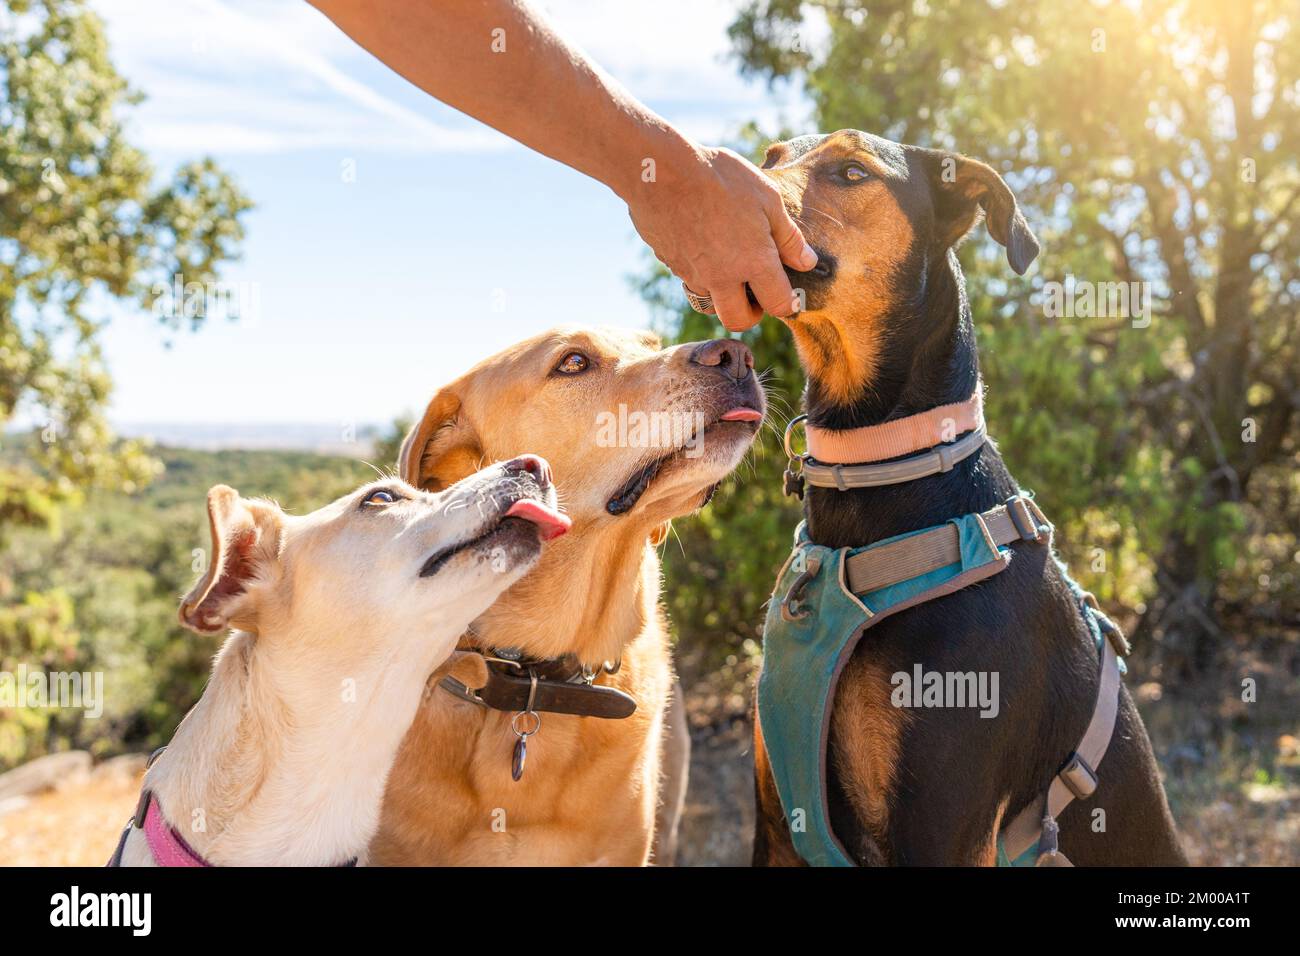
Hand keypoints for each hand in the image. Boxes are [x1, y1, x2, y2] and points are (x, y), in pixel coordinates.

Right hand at [626, 144, 817, 331]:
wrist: (660, 171)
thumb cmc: (720, 178)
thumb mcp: (767, 198)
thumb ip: (789, 237)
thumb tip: (807, 262)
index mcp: (753, 262)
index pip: (779, 305)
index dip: (789, 303)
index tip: (788, 293)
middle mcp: (722, 277)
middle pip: (738, 321)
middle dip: (751, 314)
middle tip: (755, 291)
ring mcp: (692, 274)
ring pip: (710, 302)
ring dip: (722, 292)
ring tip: (727, 260)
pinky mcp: (671, 264)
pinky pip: (689, 279)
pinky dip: (700, 271)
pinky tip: (701, 242)